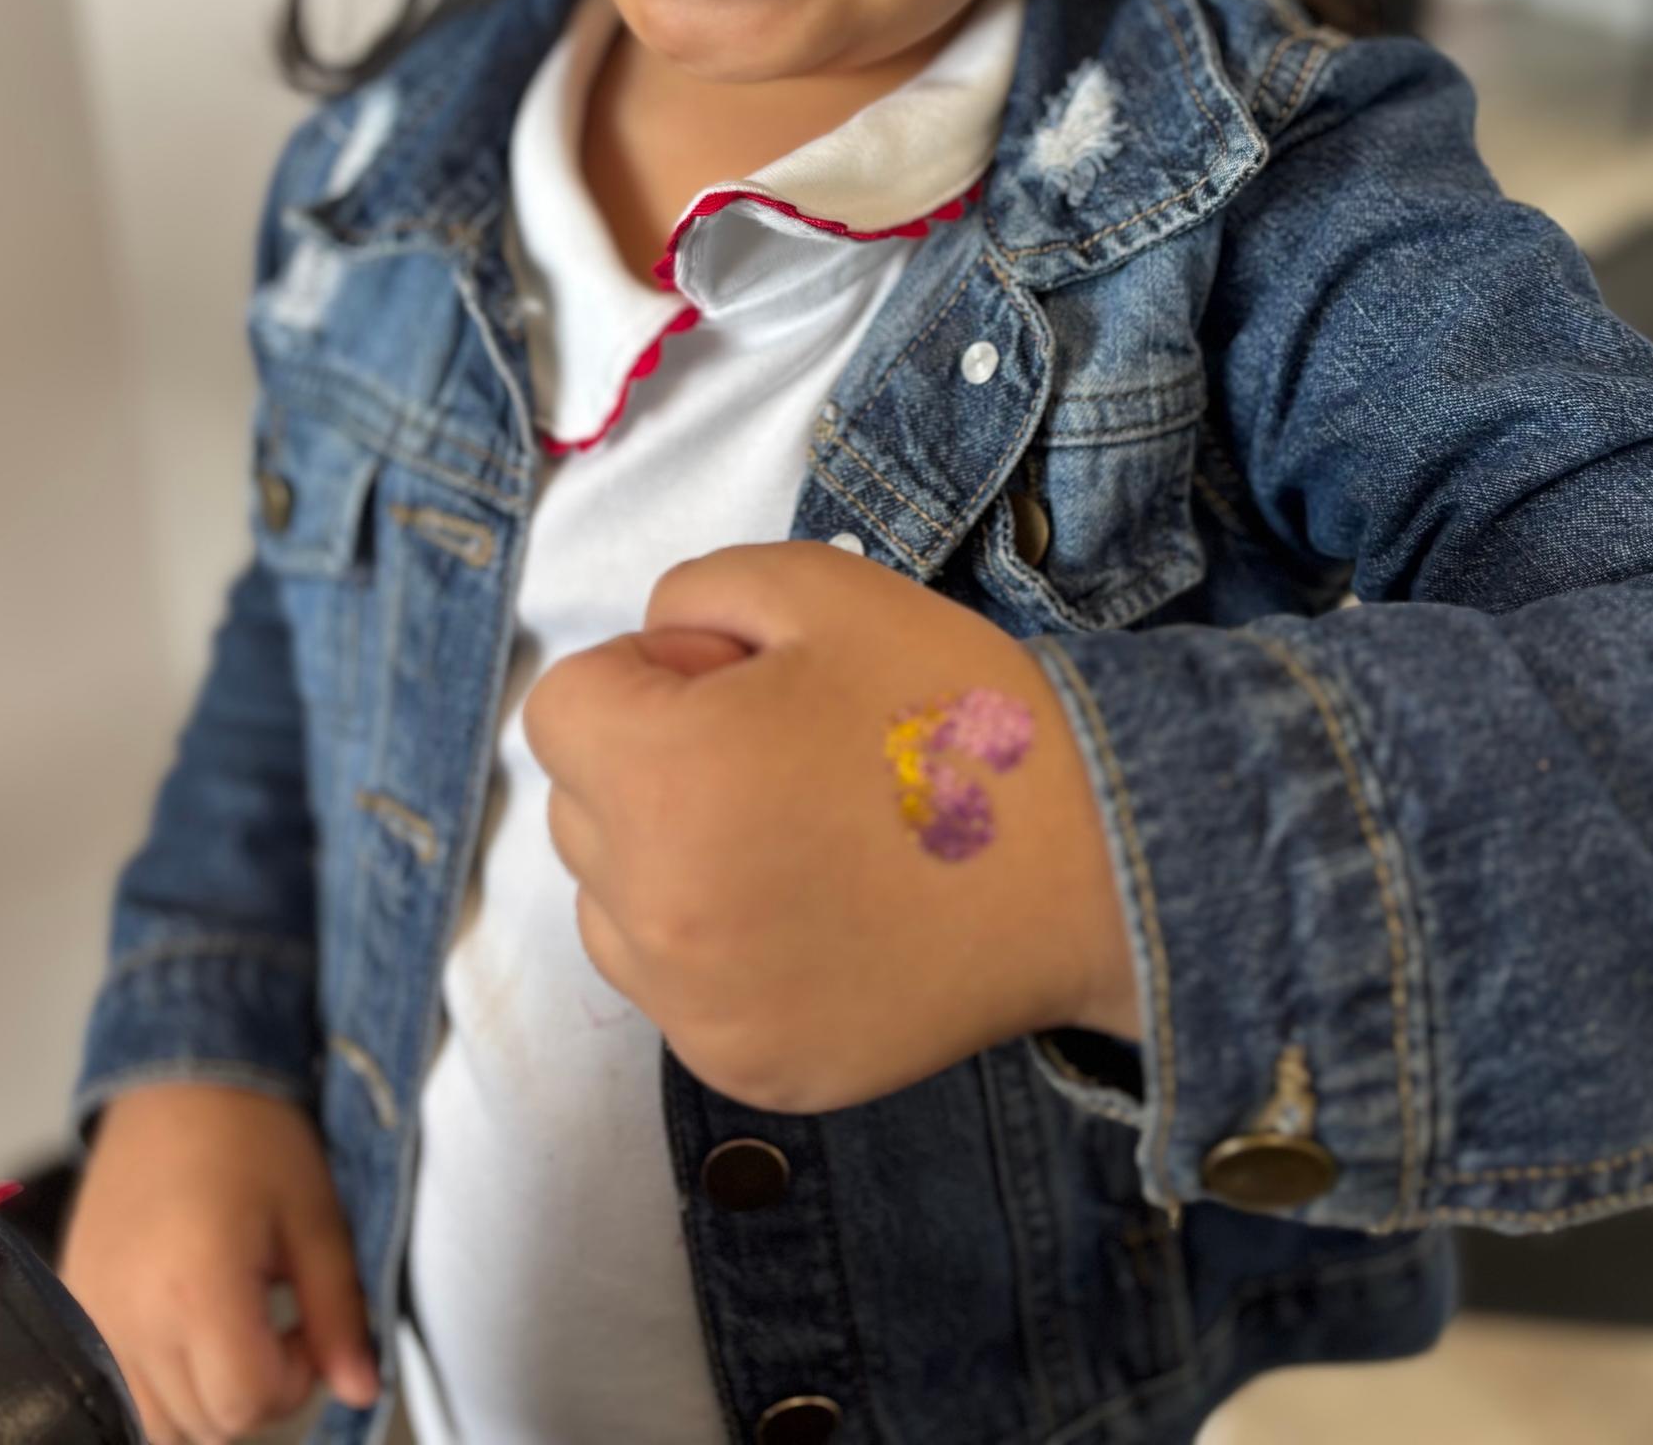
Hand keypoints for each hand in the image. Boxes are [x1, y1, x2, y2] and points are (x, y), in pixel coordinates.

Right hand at [58, 1083, 378, 1444]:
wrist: (179, 1073)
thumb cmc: (255, 1133)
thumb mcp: (316, 1216)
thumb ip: (340, 1311)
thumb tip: (363, 1389)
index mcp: (197, 1291)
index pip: (245, 1405)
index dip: (293, 1378)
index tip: (306, 1327)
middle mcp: (132, 1317)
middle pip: (202, 1423)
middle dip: (255, 1388)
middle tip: (277, 1319)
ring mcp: (95, 1314)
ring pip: (155, 1418)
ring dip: (204, 1393)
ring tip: (233, 1320)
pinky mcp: (76, 1302)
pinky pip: (117, 1380)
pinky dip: (159, 1375)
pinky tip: (188, 1316)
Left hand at [522, 540, 1141, 1115]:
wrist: (1092, 864)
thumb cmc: (954, 711)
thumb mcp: (821, 586)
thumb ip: (693, 593)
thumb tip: (648, 656)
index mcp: (664, 777)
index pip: (560, 709)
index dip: (643, 676)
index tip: (733, 684)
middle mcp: (656, 908)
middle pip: (578, 808)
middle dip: (648, 764)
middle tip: (777, 752)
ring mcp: (698, 1007)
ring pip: (612, 907)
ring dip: (667, 861)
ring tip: (792, 837)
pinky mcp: (746, 1067)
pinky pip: (674, 991)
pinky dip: (715, 948)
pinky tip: (813, 912)